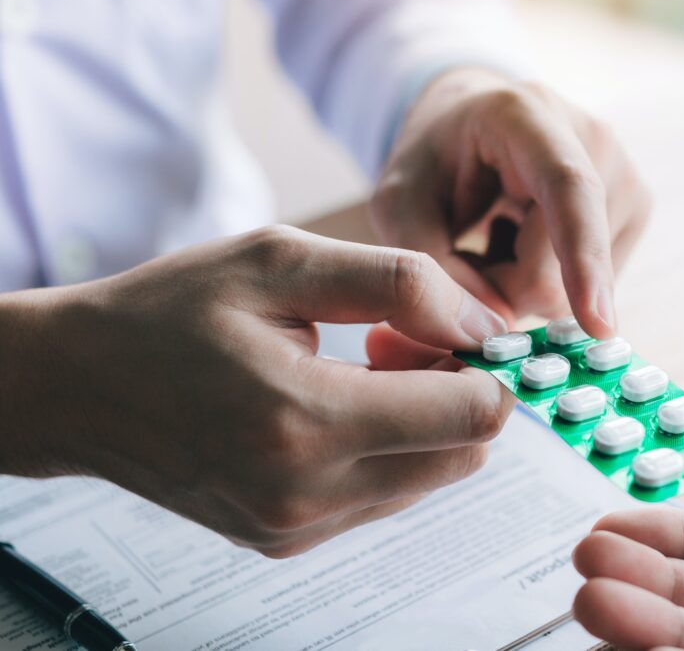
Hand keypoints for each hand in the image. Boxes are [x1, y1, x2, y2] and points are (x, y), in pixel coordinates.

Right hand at [0, 226, 515, 556]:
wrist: (77, 386)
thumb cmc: (172, 311)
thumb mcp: (282, 260)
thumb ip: (400, 284)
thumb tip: (485, 325)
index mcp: (306, 419)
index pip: (471, 418)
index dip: (490, 367)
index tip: (466, 329)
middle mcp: (307, 493)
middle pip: (463, 455)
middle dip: (458, 392)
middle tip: (403, 339)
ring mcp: (297, 527)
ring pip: (430, 478)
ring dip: (423, 421)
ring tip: (361, 366)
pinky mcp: (287, 539)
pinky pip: (384, 495)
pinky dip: (386, 449)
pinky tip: (338, 403)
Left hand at [371, 67, 650, 338]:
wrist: (473, 124)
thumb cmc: (434, 160)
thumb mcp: (399, 202)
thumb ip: (431, 264)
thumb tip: (498, 324)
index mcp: (527, 117)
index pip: (569, 188)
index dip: (582, 258)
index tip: (597, 324)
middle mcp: (593, 139)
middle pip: (560, 265)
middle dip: (502, 285)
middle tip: (468, 253)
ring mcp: (624, 177)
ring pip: (576, 287)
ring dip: (522, 284)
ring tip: (498, 236)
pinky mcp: (634, 212)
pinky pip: (590, 286)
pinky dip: (549, 282)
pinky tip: (527, 242)